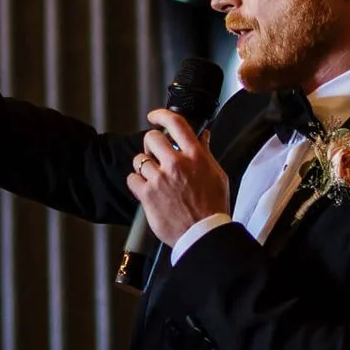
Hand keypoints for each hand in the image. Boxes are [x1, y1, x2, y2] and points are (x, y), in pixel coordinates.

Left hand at [126, 110, 231, 245]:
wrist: (204, 234)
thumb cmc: (212, 207)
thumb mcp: (217, 175)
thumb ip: (206, 153)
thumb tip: (203, 136)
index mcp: (196, 157)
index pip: (176, 124)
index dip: (161, 115)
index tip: (155, 117)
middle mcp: (176, 164)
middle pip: (152, 138)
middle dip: (151, 145)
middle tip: (155, 155)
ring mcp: (160, 178)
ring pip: (139, 159)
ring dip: (144, 166)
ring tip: (153, 177)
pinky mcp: (147, 194)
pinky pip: (132, 178)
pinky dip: (136, 183)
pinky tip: (147, 189)